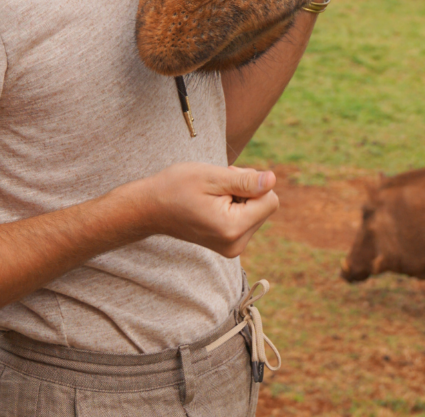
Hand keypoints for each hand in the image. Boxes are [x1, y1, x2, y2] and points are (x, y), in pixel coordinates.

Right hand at [137, 163, 278, 256]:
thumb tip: (273, 180)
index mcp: (232, 228)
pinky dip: (236, 206)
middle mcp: (236, 244)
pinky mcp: (230, 246)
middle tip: (218, 186)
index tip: (228, 179)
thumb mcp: (211, 177)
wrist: (151, 207)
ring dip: (241, 197)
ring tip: (213, 195)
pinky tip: (214, 203)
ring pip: (257, 212)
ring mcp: (232, 248)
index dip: (253, 183)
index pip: (270, 199)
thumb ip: (245, 181)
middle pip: (265, 206)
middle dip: (247, 190)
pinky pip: (248, 219)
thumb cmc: (177, 186)